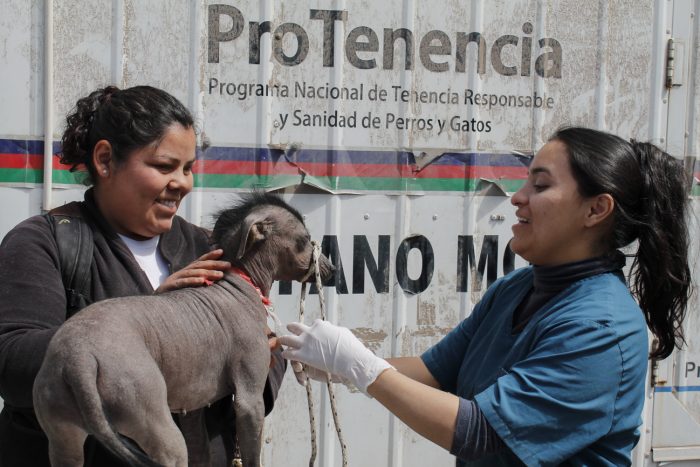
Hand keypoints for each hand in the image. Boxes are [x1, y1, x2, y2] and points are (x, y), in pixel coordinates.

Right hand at [155, 249, 230, 292]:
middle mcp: (182, 272)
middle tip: (228, 265)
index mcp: (187, 271)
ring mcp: (176, 278)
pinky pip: (183, 283)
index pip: (200, 261)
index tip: (222, 251)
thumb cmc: (174, 295)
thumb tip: (216, 279)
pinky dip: (192, 281)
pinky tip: (202, 281)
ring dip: (208, 273)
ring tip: (220, 275)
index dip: (210, 255)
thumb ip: (199, 282)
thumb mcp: (187, 286)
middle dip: (215, 264)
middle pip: (200, 266)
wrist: (154, 303)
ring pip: (194, 273)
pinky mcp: (170, 287)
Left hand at [279, 319, 393, 393]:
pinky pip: (289, 353)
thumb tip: (333, 329)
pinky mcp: (303, 355)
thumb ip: (334, 330)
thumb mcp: (342, 332)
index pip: (313, 324)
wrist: (349, 358)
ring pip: (287, 339)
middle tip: (289, 328)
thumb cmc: (349, 346)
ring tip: (281, 341)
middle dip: (292, 328)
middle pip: (296, 327)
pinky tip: (285, 355)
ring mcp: (305, 343)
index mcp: (320, 325)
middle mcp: (310, 331)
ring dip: (283, 340)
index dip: (312, 328)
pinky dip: (286, 354)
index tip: (312, 331)